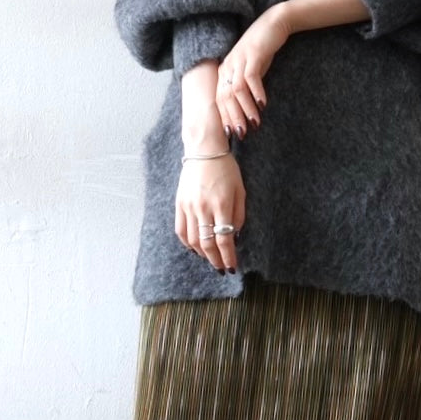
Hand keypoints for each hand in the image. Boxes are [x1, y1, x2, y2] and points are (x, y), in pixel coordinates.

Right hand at [175, 153, 245, 272]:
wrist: (204, 151)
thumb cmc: (227, 169)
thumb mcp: (241, 191)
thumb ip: (239, 215)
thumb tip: (234, 236)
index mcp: (222, 205)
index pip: (224, 239)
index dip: (228, 256)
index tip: (232, 267)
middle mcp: (204, 208)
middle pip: (207, 243)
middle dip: (215, 259)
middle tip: (221, 268)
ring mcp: (189, 207)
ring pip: (193, 240)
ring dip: (202, 254)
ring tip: (210, 259)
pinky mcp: (179, 204)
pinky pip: (181, 230)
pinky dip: (187, 243)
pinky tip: (194, 248)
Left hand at [216, 4, 291, 139]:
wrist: (273, 25)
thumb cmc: (261, 52)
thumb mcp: (249, 72)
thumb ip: (244, 89)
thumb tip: (245, 113)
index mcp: (224, 72)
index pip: (220, 100)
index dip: (225, 117)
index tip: (231, 134)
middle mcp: (228, 66)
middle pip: (226, 97)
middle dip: (234, 118)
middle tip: (243, 134)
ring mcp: (239, 60)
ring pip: (237, 90)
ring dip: (246, 109)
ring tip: (255, 123)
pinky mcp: (253, 55)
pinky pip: (251, 78)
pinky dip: (256, 93)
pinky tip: (263, 105)